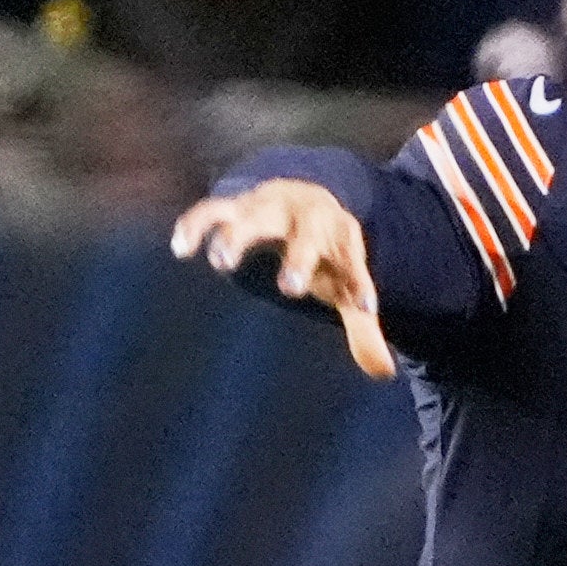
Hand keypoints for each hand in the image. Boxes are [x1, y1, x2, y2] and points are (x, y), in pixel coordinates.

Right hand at [169, 178, 396, 376]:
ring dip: (239, 236)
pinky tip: (181, 248)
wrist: (308, 194)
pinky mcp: (237, 205)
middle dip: (299, 259)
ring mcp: (271, 208)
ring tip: (221, 262)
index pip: (354, 260)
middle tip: (290, 289)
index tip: (364, 307)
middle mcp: (307, 219)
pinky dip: (197, 224)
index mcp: (340, 237)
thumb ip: (363, 326)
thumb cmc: (328, 251)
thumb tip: (385, 372)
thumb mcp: (348, 282)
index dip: (358, 282)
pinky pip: (213, 209)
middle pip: (306, 236)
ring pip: (255, 217)